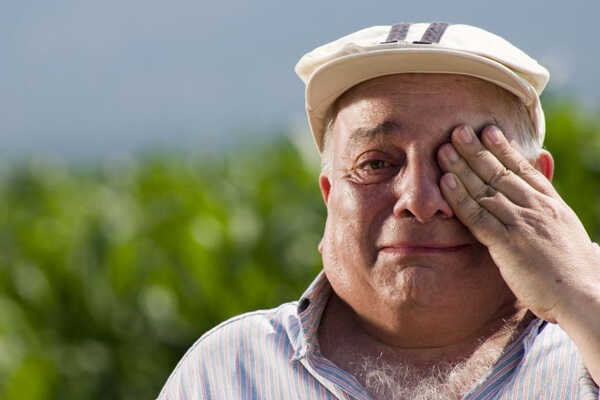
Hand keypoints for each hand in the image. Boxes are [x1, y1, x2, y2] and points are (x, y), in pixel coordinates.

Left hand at [437, 124, 599, 322]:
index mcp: (551, 204)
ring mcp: (521, 224)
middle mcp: (535, 208)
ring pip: (485, 189)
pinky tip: (446, 182)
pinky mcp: (507, 244)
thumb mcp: (567, 230)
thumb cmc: (574, 270)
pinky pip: (478, 216)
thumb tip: (545, 198)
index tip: (488, 130)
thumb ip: (550, 210)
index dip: (503, 148)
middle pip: (500, 172)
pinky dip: (460, 197)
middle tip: (458, 129)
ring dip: (462, 167)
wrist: (586, 296)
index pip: (523, 169)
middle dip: (476, 150)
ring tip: (444, 148)